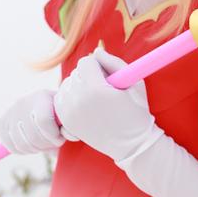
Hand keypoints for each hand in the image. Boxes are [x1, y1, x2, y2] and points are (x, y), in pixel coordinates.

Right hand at [0, 88, 64, 154]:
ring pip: (21, 144)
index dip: (54, 136)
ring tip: (43, 144)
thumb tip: (69, 135)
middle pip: (33, 136)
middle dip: (46, 145)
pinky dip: (23, 151)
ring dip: (35, 149)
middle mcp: (23, 102)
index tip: (60, 139)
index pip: (44, 121)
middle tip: (53, 143)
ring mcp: (11, 113)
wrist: (44, 103)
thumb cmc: (59, 113)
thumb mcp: (65, 114)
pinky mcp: (1, 123)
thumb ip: (68, 125)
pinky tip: (32, 145)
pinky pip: (10, 146)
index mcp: (41, 96)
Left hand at [53, 47, 163, 163]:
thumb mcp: (134, 83)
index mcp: (96, 89)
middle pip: (76, 73)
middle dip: (89, 76)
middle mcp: (79, 100)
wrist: (131, 145)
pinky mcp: (66, 122)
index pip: (86, 62)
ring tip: (95, 98)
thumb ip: (114, 62)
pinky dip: (70, 99)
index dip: (98, 67)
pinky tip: (85, 105)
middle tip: (104, 90)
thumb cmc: (136, 112)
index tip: (108, 78)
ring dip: (78, 87)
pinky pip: (61, 99)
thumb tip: (96, 52)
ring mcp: (70, 113)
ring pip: (67, 85)